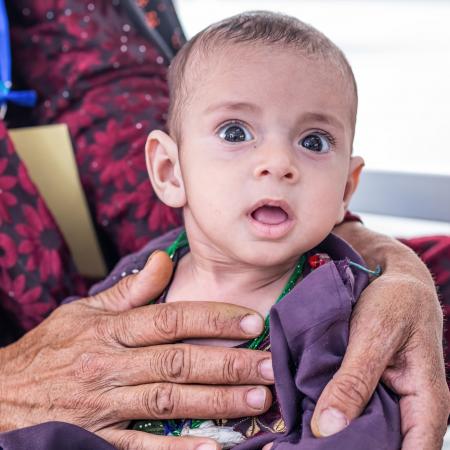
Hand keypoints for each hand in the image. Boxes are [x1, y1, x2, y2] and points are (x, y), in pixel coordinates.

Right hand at [0, 251, 273, 449]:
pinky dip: (178, 449)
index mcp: (109, 330)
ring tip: (256, 400)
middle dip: (228, 363)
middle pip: (179, 361)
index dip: (213, 320)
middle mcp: (110, 365)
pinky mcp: (97, 437)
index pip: (170, 319)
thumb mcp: (82, 310)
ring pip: (169, 400)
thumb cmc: (49, 349)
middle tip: (269, 367)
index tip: (251, 322)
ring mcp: (104, 404)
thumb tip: (164, 260)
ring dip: (216, 401)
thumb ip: (128, 290)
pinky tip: (215, 449)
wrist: (0, 395)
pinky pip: (142, 446)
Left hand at [311, 222, 449, 448]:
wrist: (394, 280)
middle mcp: (412, 412)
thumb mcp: (374, 335)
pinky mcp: (373, 392)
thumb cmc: (395, 301)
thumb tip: (326, 429)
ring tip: (298, 442)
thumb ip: (354, 380)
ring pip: (367, 436)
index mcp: (427, 404)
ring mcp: (392, 404)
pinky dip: (333, 420)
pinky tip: (306, 422)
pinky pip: (355, 414)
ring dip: (335, 439)